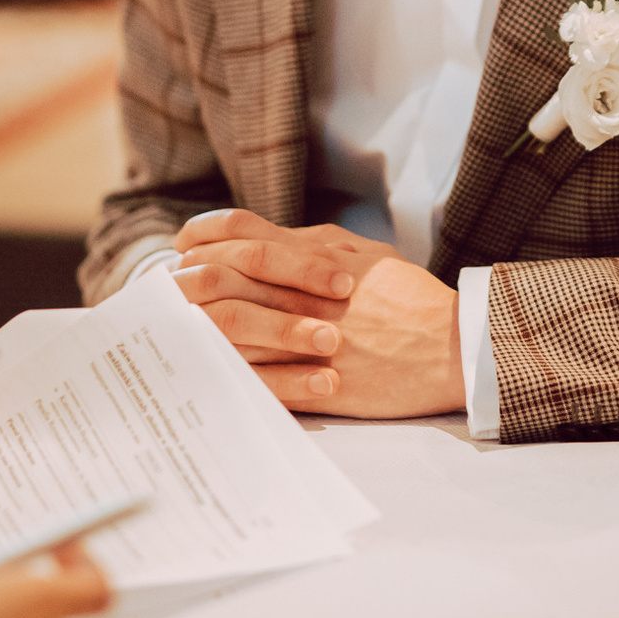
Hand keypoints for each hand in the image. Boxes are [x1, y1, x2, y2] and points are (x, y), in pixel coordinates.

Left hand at [174, 212, 461, 418]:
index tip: (183, 247)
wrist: (453, 350)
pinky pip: (256, 380)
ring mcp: (305, 340)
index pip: (240, 233)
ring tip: (172, 330)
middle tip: (166, 289)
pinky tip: (204, 373)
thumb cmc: (412, 299)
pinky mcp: (313, 383)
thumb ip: (312, 245)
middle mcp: (302, 293)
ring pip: (228, 329)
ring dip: (194, 327)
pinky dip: (225, 374)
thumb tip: (270, 239)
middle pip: (221, 277)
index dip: (204, 237)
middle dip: (184, 282)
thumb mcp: (364, 254)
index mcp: (314, 256)